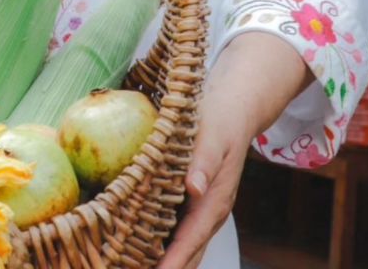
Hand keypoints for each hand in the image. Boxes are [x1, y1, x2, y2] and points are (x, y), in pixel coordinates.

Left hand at [155, 94, 248, 268]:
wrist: (235, 113)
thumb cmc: (220, 122)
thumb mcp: (212, 138)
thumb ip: (204, 163)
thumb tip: (194, 188)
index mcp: (214, 202)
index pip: (191, 241)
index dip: (173, 261)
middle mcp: (210, 214)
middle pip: (188, 254)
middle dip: (166, 268)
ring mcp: (203, 212)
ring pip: (185, 247)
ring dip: (164, 260)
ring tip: (133, 267)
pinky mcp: (195, 204)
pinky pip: (180, 232)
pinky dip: (164, 245)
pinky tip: (142, 248)